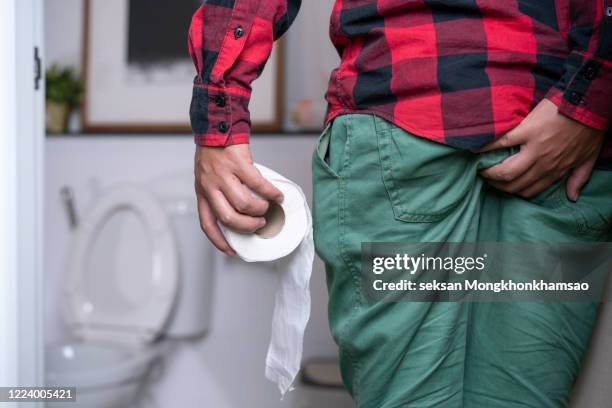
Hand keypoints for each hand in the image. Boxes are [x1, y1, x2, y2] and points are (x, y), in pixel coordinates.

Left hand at [194, 144, 283, 255]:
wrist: (217, 126)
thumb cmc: (214, 152)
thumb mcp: (206, 176)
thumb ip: (217, 193)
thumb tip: (239, 212)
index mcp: (202, 192)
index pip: (207, 223)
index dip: (219, 240)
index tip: (231, 251)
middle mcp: (210, 185)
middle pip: (229, 218)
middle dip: (247, 226)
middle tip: (258, 223)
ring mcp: (223, 175)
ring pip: (244, 203)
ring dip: (259, 210)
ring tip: (267, 207)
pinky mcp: (238, 163)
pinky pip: (258, 184)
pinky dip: (271, 192)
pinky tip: (277, 195)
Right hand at [479, 99, 603, 200]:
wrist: (588, 104)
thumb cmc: (590, 129)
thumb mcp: (589, 157)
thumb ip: (578, 178)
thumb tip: (572, 197)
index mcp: (555, 170)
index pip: (528, 190)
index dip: (511, 191)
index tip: (502, 185)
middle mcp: (542, 163)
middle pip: (512, 183)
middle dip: (495, 184)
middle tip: (485, 176)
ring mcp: (533, 148)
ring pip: (505, 170)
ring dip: (489, 171)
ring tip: (480, 166)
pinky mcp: (526, 130)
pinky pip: (502, 143)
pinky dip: (487, 147)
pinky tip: (477, 148)